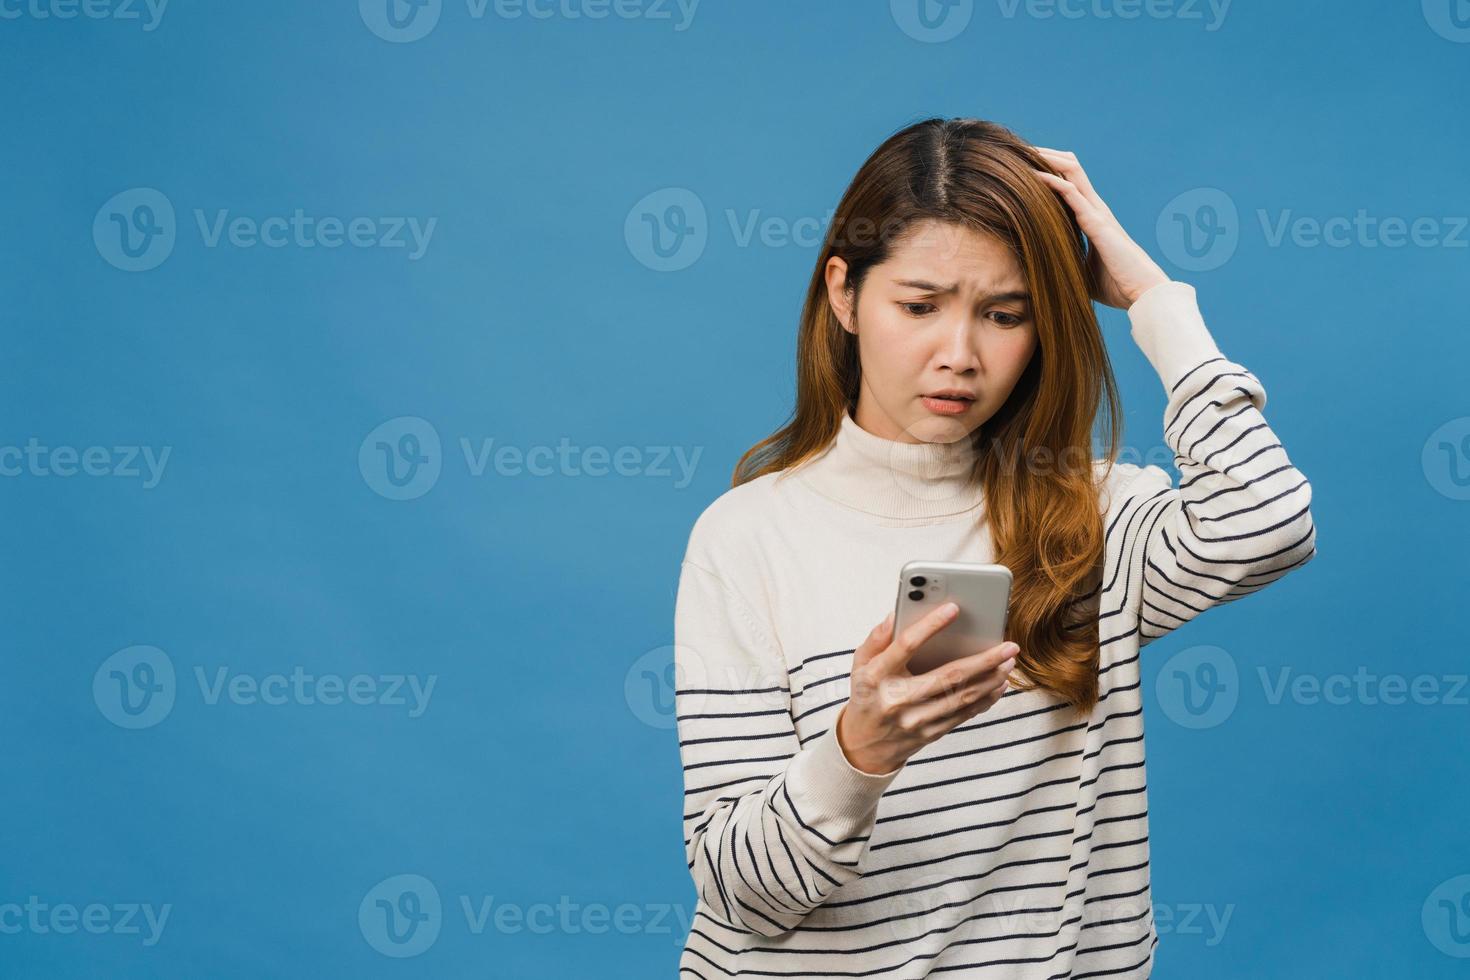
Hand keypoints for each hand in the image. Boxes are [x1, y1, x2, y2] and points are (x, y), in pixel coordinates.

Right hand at [835, 602, 1018, 774]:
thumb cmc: (867, 695)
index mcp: (877, 676)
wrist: (866, 746)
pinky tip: (999, 684)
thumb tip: (897, 614)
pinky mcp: (931, 733)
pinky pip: (964, 714)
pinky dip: (986, 698)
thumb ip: (877, 638)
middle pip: (947, 675)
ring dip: (991, 679)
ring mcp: (916, 719)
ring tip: (1009, 661)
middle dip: (983, 659)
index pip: (906, 645)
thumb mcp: (860, 664)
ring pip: (962, 696)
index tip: (954, 608)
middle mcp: (898, 699)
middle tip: (1008, 645)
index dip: (930, 625)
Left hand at [1031, 147, 1170, 309]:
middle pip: (1069, 167)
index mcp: (1091, 216)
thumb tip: (1040, 268)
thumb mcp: (1080, 269)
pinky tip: (1032, 176)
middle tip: (1017, 151)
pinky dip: (1052, 182)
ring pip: (1071, 172)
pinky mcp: (1097, 223)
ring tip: (1022, 152)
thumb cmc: (1115, 284)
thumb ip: (1065, 259)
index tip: (1022, 166)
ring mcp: (1097, 212)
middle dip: (1044, 155)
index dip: (1048, 169)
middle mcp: (1095, 208)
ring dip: (1047, 159)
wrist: (1142, 293)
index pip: (1068, 181)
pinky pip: (1072, 194)